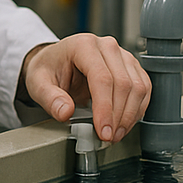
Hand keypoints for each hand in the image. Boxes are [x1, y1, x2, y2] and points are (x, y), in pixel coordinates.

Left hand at [18, 33, 150, 141]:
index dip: (105, 108)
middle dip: (118, 116)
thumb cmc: (49, 70)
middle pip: (124, 83)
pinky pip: (144, 89)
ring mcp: (122, 55)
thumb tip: (65, 112)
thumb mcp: (38, 83)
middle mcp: (106, 46)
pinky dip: (138, 110)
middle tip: (108, 137)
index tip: (103, 131)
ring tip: (115, 134)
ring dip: (130, 116)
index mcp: (83, 45)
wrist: (55, 62)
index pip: (102, 78)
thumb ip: (50, 99)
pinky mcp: (131, 67)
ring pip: (138, 87)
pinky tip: (124, 124)